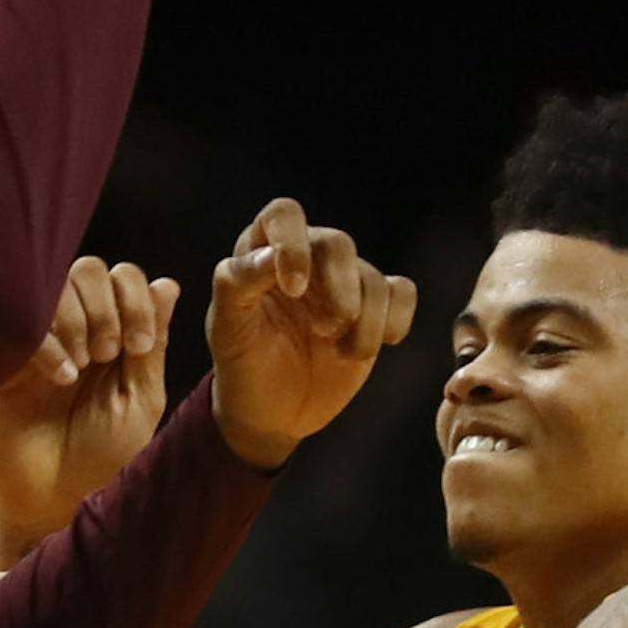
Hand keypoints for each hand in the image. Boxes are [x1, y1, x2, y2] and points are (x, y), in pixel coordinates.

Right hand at [0, 256, 179, 566]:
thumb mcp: (140, 401)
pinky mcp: (5, 360)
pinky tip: (61, 378)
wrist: (57, 501)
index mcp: (115, 333)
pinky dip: (48, 344)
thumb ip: (153, 346)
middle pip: (89, 269)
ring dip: (77, 321)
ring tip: (83, 369)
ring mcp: (40, 341)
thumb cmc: (104, 457)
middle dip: (106, 307)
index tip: (138, 348)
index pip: (125, 277)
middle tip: (108, 355)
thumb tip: (167, 285)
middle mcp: (77, 329)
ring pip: (54, 286)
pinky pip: (22, 323)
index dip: (135, 299)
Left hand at [206, 198, 417, 469]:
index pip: (284, 215)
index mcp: (263, 250)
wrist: (270, 413)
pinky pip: (401, 293)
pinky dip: (395, 318)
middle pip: (338, 244)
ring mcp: (343, 282)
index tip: (294, 289)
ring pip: (372, 278)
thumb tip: (269, 256)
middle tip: (326, 329)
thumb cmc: (242, 365)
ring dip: (366, 320)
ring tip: (344, 354)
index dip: (293, 244)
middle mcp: (307, 257)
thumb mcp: (227, 329)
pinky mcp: (374, 309)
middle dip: (339, 290)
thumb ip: (237, 285)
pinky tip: (377, 344)